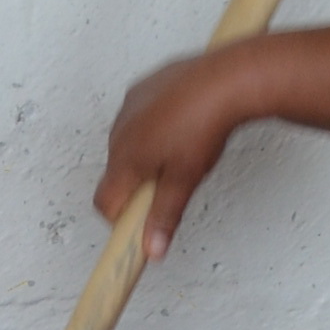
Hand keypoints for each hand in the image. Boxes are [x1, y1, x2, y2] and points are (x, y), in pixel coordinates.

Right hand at [95, 51, 247, 260]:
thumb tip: (152, 249)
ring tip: (179, 151)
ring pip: (126, 143)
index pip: (104, 202)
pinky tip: (179, 124)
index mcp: (124, 158)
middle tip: (169, 185)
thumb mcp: (184, 181)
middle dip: (136, 185)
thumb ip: (164, 216)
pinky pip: (138, 116)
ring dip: (143, 155)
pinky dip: (151, 127)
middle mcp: (119, 131)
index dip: (119, 218)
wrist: (225, 80)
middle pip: (116, 173)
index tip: (139, 222)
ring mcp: (129, 105)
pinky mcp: (143, 87)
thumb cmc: (203, 126)